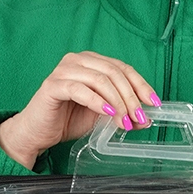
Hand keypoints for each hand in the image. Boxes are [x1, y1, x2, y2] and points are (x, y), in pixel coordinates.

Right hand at [0, 51, 160, 168]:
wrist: (38, 132)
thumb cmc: (67, 120)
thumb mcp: (102, 117)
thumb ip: (123, 114)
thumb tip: (147, 119)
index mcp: (92, 63)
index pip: (123, 68)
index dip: (141, 85)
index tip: (154, 103)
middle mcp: (78, 61)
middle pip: (114, 72)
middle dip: (131, 97)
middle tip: (139, 117)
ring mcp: (64, 71)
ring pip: (100, 80)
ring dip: (117, 102)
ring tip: (125, 121)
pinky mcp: (53, 85)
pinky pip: (80, 90)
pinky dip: (97, 102)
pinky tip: (108, 114)